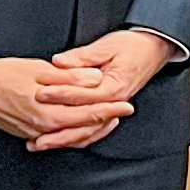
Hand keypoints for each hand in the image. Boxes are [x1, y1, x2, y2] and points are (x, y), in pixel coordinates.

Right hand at [0, 55, 132, 147]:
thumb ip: (70, 78)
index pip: (90, 113)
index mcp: (50, 114)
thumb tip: (95, 79)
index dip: (111, 108)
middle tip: (122, 111)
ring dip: (91, 129)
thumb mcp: (39, 70)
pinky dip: (72, 133)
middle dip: (106, 120)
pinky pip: (57, 138)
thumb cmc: (2, 75)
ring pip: (72, 136)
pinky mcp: (26, 133)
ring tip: (105, 119)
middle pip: (85, 129)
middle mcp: (45, 129)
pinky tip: (77, 126)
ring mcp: (35, 134)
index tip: (127, 104)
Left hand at [36, 30, 174, 148]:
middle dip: (59, 129)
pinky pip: (92, 129)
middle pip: (84, 122)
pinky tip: (59, 139)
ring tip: (41, 143)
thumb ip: (82, 57)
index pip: (83, 96)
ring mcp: (112, 108)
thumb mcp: (106, 46)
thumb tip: (60, 62)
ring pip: (88, 131)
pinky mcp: (109, 110)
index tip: (39, 94)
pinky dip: (76, 136)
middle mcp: (114, 102)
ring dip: (65, 138)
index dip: (60, 95)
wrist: (154, 50)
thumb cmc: (130, 46)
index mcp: (114, 87)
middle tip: (35, 133)